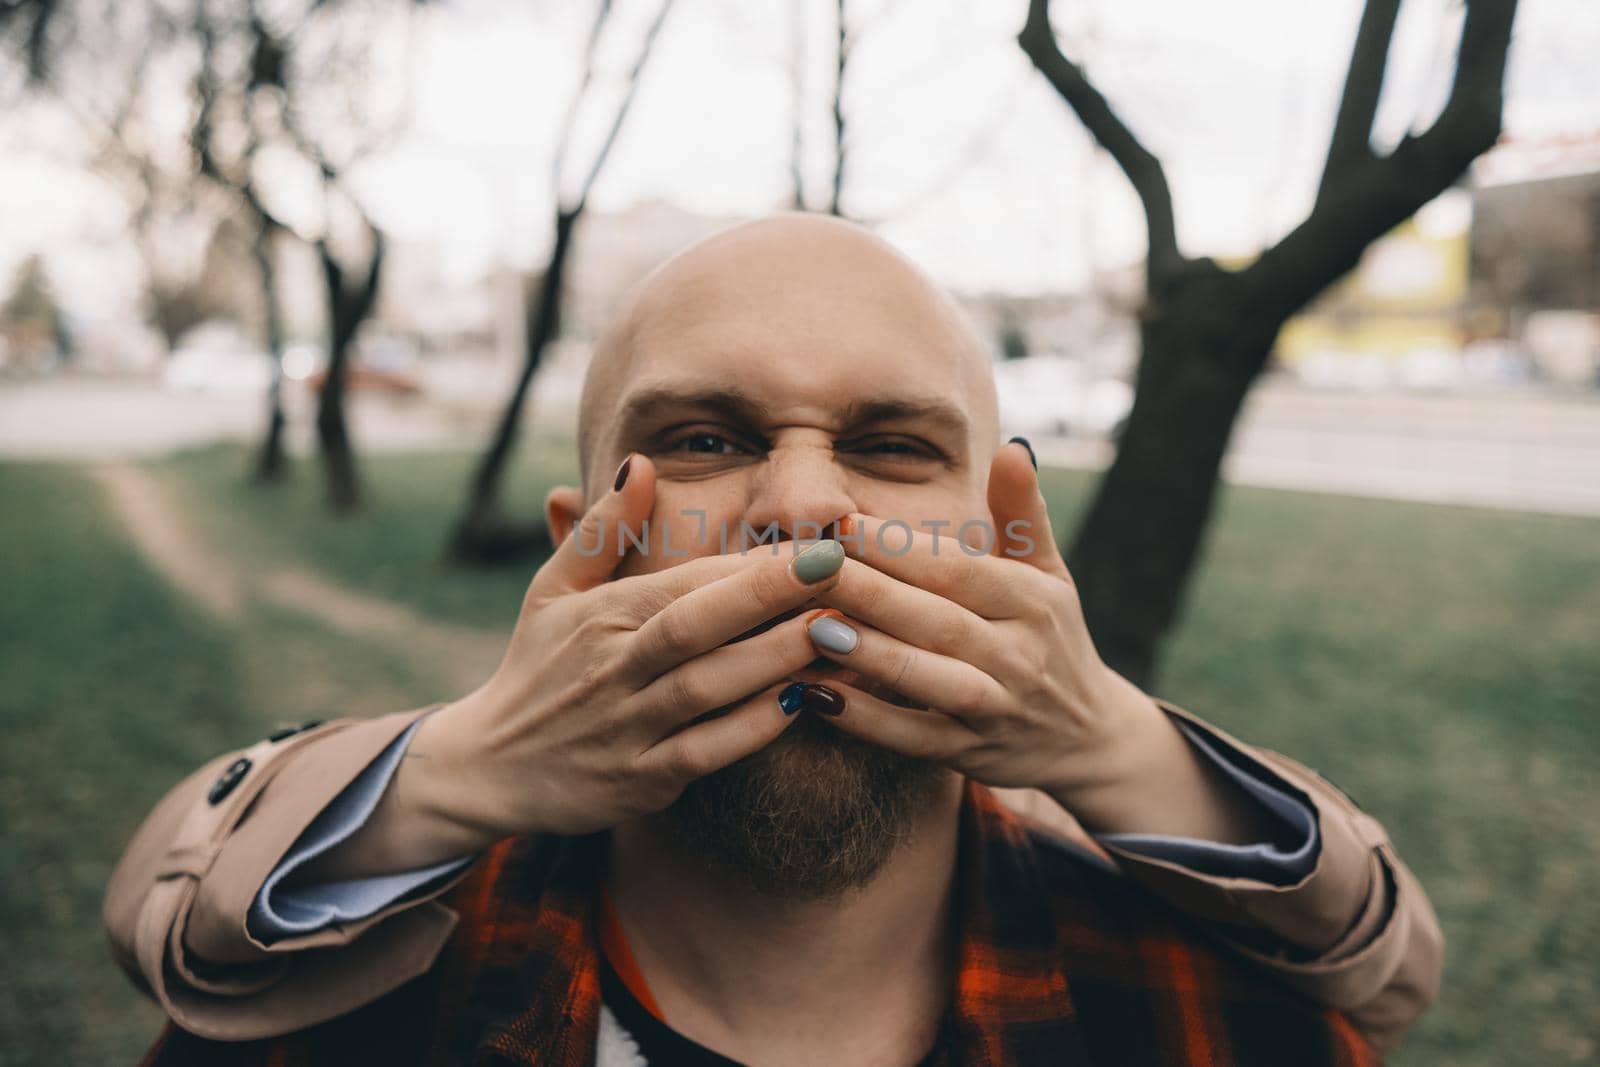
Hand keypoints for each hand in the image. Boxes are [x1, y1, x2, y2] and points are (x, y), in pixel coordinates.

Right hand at [394, 455, 847, 852]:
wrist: (488, 768)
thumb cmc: (537, 666)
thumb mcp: (552, 590)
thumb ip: (602, 530)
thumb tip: (642, 461)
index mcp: (598, 617)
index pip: (680, 583)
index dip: (747, 564)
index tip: (812, 541)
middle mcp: (610, 670)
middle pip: (695, 626)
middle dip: (770, 596)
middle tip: (841, 568)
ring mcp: (625, 730)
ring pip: (708, 689)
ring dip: (777, 659)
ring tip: (840, 630)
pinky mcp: (639, 783)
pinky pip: (705, 753)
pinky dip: (754, 728)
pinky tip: (803, 701)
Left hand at [806, 442, 1266, 840]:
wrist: (1089, 738)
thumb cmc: (1051, 637)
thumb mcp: (1049, 574)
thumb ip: (1023, 512)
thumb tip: (1013, 445)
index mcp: (1032, 601)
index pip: (957, 568)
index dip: (898, 546)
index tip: (840, 521)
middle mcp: (1018, 654)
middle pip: (937, 619)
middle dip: (870, 591)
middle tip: (806, 565)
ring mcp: (996, 709)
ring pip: (929, 679)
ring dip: (870, 655)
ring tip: (812, 627)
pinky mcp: (971, 754)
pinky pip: (915, 739)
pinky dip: (868, 721)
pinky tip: (816, 697)